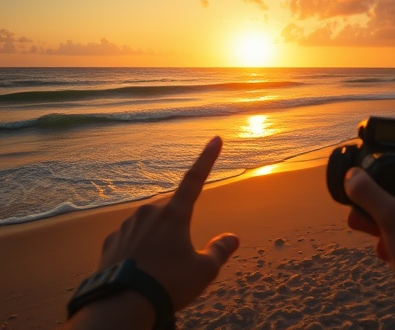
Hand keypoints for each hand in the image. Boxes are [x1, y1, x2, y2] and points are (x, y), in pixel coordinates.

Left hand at [98, 135, 238, 310]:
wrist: (121, 307)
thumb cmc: (168, 284)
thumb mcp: (203, 272)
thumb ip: (219, 251)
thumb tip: (233, 238)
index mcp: (174, 214)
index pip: (195, 179)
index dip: (207, 158)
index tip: (215, 139)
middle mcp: (150, 212)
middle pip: (171, 212)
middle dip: (177, 227)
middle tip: (178, 258)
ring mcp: (127, 225)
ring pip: (149, 225)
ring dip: (157, 239)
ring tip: (157, 270)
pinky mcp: (111, 241)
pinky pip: (130, 240)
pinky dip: (137, 250)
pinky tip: (138, 270)